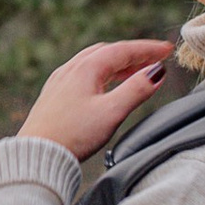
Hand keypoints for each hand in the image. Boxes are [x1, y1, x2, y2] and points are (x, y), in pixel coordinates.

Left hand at [19, 37, 171, 160]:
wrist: (37, 155)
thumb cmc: (72, 136)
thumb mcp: (112, 112)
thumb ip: (136, 90)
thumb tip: (157, 73)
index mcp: (85, 69)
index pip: (123, 50)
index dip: (148, 49)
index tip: (167, 50)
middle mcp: (70, 70)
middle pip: (107, 53)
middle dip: (133, 54)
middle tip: (154, 60)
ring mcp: (60, 82)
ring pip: (93, 63)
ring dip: (118, 65)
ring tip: (136, 72)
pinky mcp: (54, 96)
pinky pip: (82, 75)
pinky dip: (102, 75)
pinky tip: (106, 87)